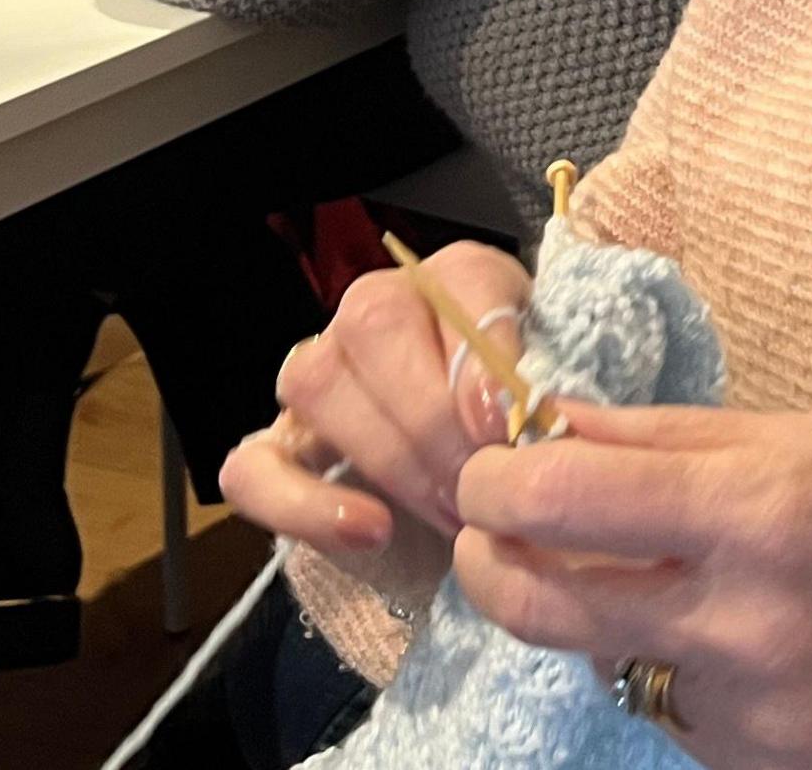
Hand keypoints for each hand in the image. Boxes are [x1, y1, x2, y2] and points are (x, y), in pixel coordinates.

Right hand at [222, 238, 533, 560]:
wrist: (492, 503)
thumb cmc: (530, 445)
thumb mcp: (557, 404)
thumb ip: (552, 389)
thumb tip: (533, 409)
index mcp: (458, 282)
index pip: (459, 280)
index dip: (481, 348)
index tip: (506, 420)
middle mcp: (377, 311)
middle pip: (376, 325)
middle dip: (436, 417)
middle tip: (484, 482)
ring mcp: (317, 377)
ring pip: (317, 382)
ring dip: (391, 458)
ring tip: (452, 513)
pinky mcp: (277, 450)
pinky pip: (254, 468)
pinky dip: (305, 504)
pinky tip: (372, 530)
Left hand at [452, 404, 811, 766]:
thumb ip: (682, 439)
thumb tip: (559, 424)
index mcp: (770, 515)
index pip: (561, 503)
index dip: (496, 480)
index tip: (492, 468)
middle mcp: (757, 628)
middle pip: (547, 607)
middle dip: (497, 558)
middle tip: (500, 526)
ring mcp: (773, 720)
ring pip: (617, 671)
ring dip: (613, 623)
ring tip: (673, 576)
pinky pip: (688, 724)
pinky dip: (685, 678)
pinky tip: (741, 637)